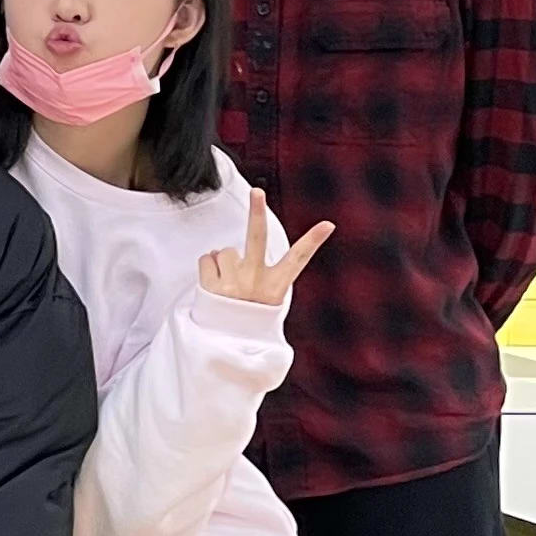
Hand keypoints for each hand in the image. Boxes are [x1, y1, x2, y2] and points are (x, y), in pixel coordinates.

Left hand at [198, 192, 331, 308]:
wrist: (226, 345)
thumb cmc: (249, 317)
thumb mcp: (266, 300)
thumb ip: (259, 274)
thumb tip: (230, 250)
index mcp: (276, 286)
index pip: (298, 259)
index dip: (314, 241)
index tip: (328, 224)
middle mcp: (256, 282)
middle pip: (257, 239)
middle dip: (257, 212)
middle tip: (256, 191)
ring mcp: (234, 283)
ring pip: (225, 251)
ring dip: (223, 262)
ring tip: (227, 284)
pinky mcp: (212, 287)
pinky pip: (206, 259)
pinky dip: (208, 268)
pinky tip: (214, 286)